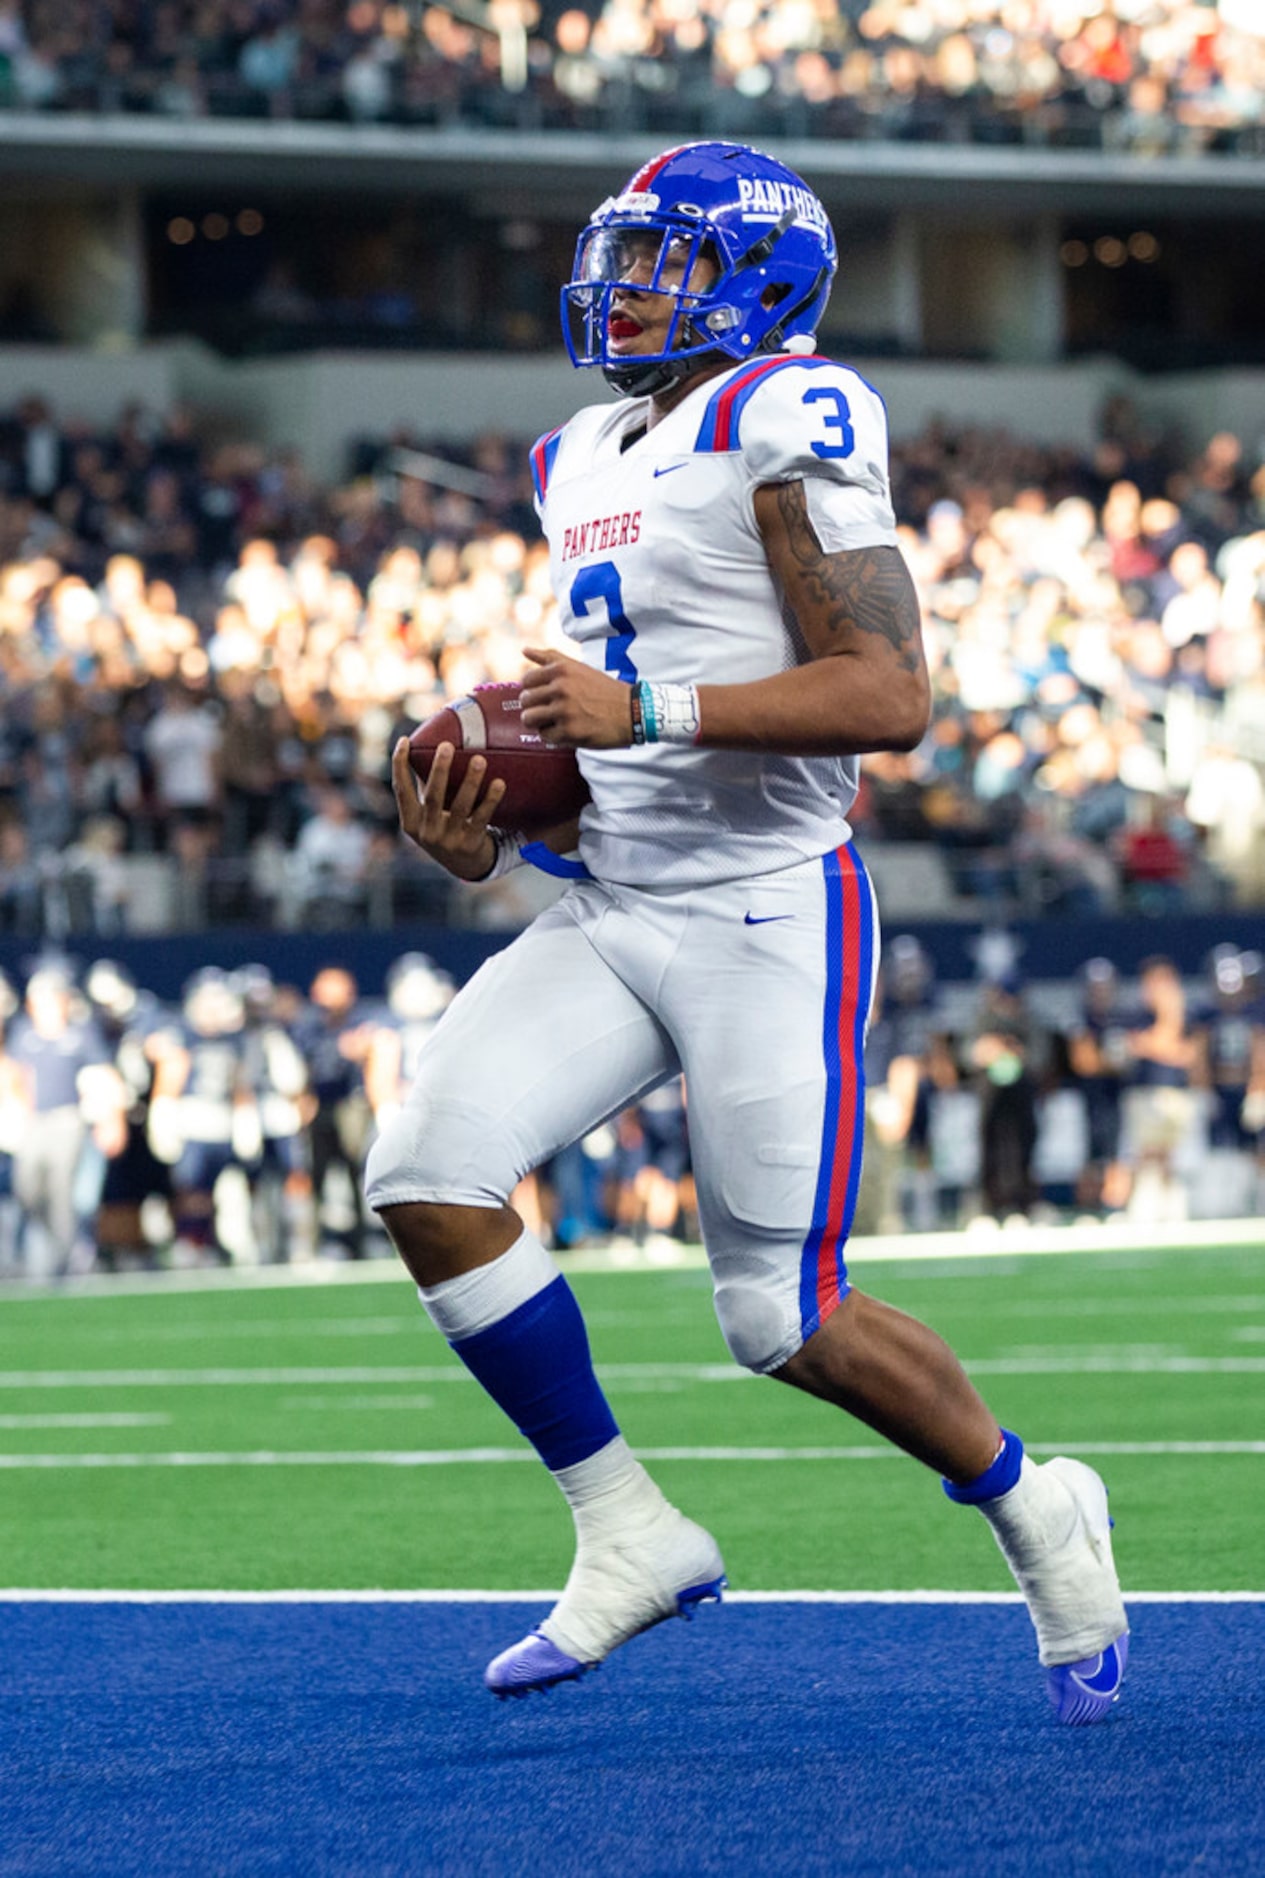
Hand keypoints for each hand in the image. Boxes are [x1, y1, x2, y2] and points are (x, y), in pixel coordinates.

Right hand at [391, 736, 505, 881]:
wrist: (465, 865)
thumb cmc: (444, 827)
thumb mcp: (429, 815)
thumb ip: (427, 787)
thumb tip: (431, 744)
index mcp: (411, 821)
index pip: (401, 789)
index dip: (400, 765)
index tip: (404, 740)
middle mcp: (427, 831)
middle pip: (433, 796)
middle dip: (439, 770)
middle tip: (446, 745)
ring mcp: (448, 840)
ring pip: (460, 806)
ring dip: (470, 781)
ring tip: (479, 759)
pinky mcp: (470, 844)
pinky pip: (482, 818)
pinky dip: (490, 800)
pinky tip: (499, 783)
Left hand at [520, 647, 633, 748]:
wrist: (632, 712)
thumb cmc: (604, 690)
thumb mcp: (579, 668)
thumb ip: (550, 658)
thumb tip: (524, 649)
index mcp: (561, 670)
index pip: (526, 681)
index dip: (533, 690)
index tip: (544, 696)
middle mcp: (561, 688)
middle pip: (525, 701)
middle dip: (534, 707)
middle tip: (549, 710)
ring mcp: (564, 710)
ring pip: (529, 719)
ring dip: (539, 722)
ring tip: (553, 721)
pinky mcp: (569, 731)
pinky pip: (544, 735)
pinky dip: (553, 735)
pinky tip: (566, 729)